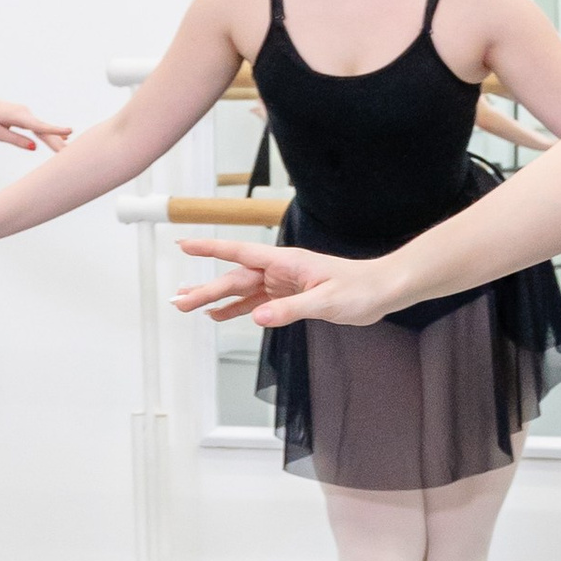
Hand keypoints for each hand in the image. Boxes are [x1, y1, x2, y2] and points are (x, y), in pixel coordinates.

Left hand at [0, 88, 69, 152]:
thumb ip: (15, 140)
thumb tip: (34, 147)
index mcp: (17, 116)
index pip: (39, 126)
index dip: (55, 131)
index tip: (70, 132)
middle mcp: (23, 112)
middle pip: (44, 130)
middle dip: (58, 142)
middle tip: (71, 155)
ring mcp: (23, 113)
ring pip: (42, 129)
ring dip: (55, 140)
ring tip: (69, 151)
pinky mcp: (21, 115)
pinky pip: (37, 126)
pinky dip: (48, 134)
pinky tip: (60, 139)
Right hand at [172, 234, 388, 326]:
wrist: (382, 290)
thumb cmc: (360, 289)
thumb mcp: (325, 302)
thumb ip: (290, 309)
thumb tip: (257, 317)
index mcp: (286, 262)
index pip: (241, 253)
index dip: (211, 249)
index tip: (184, 244)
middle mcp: (280, 270)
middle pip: (235, 278)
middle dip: (205, 289)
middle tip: (178, 302)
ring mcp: (283, 283)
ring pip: (241, 291)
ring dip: (215, 298)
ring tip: (187, 306)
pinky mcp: (289, 297)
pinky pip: (256, 303)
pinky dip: (236, 309)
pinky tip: (218, 315)